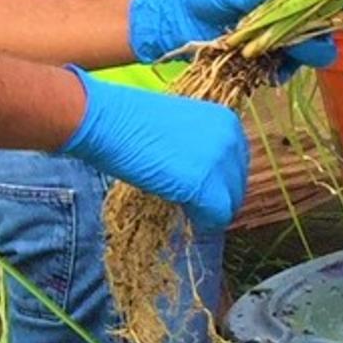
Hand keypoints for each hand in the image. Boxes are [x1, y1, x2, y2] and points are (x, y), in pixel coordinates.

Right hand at [59, 71, 248, 231]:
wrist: (105, 121)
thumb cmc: (128, 121)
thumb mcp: (175, 128)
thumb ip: (196, 147)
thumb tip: (200, 174)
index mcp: (225, 121)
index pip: (236, 164)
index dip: (218, 181)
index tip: (199, 189)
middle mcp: (230, 139)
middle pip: (236, 185)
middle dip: (216, 197)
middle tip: (190, 202)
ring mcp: (219, 162)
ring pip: (229, 203)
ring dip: (208, 209)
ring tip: (182, 204)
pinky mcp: (204, 184)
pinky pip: (215, 216)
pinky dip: (202, 221)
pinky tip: (183, 212)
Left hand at [129, 0, 333, 71]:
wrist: (169, 21)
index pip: (319, 3)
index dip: (329, 14)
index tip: (326, 24)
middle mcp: (283, 17)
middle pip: (316, 33)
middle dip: (313, 43)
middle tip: (300, 50)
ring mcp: (272, 40)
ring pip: (301, 55)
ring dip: (294, 60)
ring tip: (275, 60)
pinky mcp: (259, 60)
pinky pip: (279, 70)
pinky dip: (278, 73)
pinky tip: (268, 74)